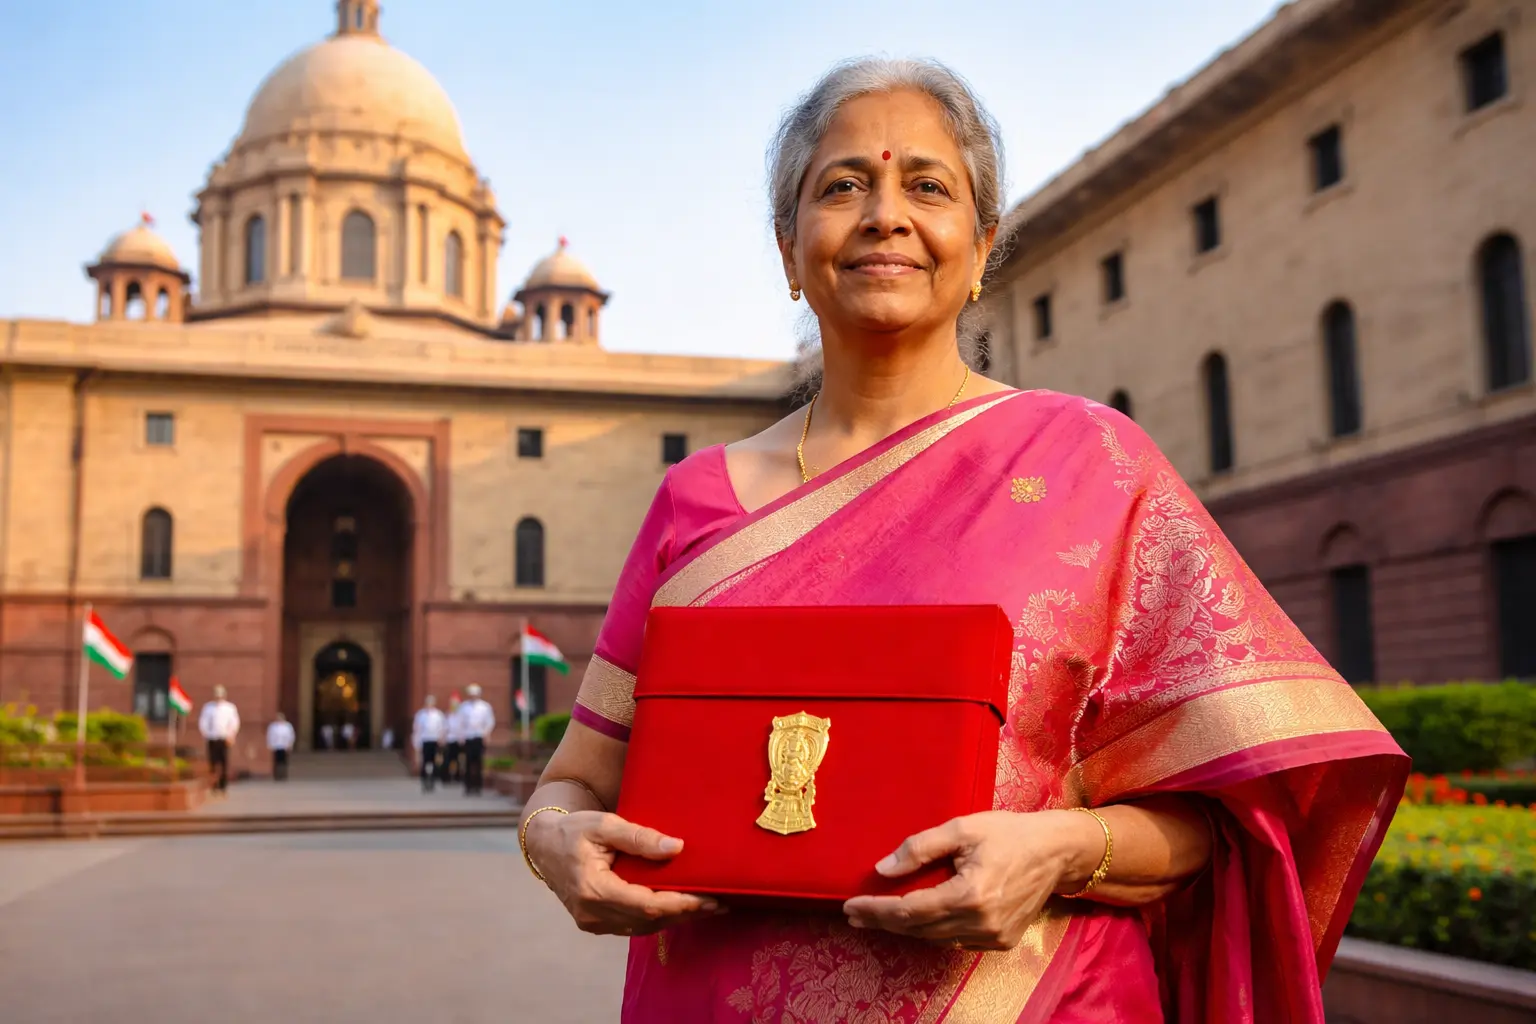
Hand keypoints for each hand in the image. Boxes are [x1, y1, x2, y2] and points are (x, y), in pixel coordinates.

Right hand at [527, 810, 724, 936]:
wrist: (544, 844)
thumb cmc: (574, 829)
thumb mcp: (604, 824)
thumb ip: (639, 837)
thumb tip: (676, 848)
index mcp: (592, 889)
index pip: (646, 905)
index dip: (680, 904)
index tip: (709, 898)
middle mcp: (591, 913)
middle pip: (648, 921)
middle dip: (685, 913)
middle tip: (719, 904)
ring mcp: (591, 922)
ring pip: (642, 928)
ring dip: (675, 919)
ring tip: (707, 908)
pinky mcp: (595, 923)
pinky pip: (632, 926)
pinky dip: (658, 918)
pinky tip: (679, 908)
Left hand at [843, 810, 1096, 949]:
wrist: (1057, 851)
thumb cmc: (1009, 833)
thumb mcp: (962, 828)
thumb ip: (919, 848)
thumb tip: (883, 870)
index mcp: (970, 894)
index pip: (909, 911)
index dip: (877, 911)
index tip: (850, 906)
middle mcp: (981, 923)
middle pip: (918, 929)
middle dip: (883, 922)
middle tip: (855, 915)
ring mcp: (993, 937)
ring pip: (936, 938)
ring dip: (906, 927)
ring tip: (879, 915)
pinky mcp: (1002, 941)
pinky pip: (956, 939)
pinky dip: (934, 929)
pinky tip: (919, 917)